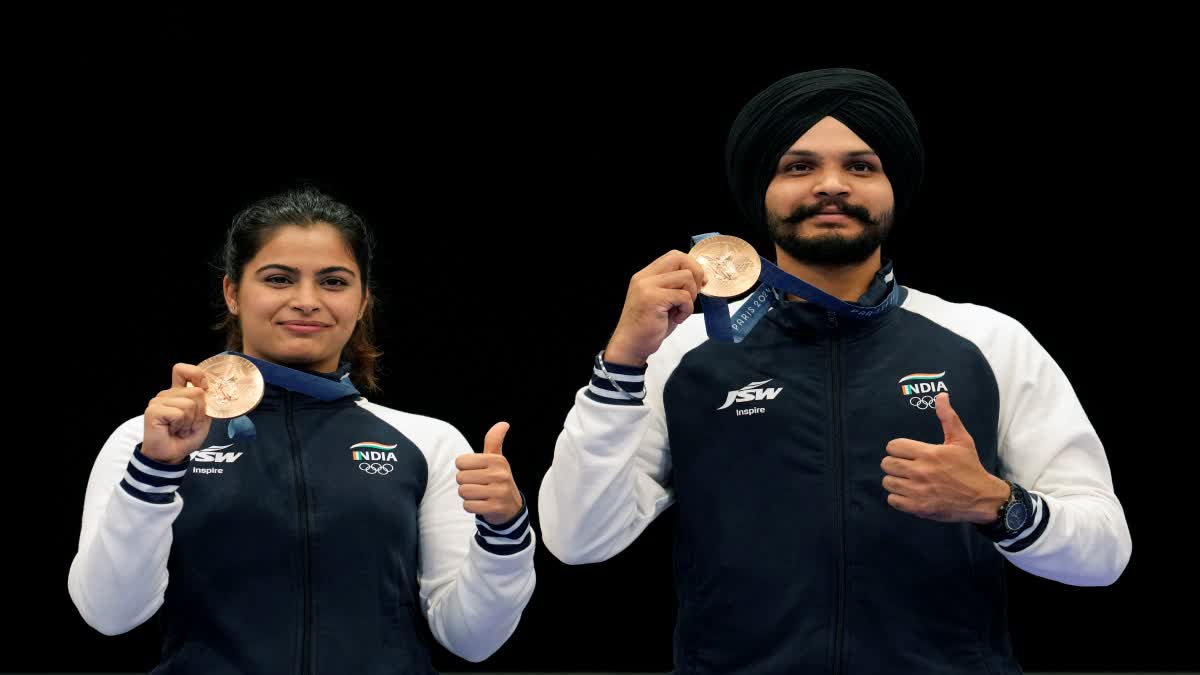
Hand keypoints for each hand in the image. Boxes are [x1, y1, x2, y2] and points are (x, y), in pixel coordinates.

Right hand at [141, 363, 211, 463]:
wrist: (172, 455)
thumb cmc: (186, 437)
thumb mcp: (203, 418)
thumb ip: (206, 402)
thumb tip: (207, 389)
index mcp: (178, 392)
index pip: (183, 370)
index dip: (197, 374)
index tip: (205, 387)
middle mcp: (167, 394)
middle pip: (196, 392)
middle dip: (199, 412)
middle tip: (188, 424)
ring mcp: (158, 401)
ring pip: (189, 404)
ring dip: (190, 421)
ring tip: (181, 428)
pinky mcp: (153, 410)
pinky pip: (179, 413)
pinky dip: (181, 425)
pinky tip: (173, 430)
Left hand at [455, 422, 523, 525]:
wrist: (511, 507)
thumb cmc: (498, 479)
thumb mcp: (496, 459)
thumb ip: (494, 441)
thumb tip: (504, 423)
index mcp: (497, 460)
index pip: (460, 462)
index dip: (464, 469)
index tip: (476, 472)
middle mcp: (500, 474)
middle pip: (460, 478)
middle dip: (465, 483)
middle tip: (479, 485)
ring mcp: (499, 492)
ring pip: (463, 492)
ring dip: (468, 496)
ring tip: (480, 495)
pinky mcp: (495, 507)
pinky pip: (468, 506)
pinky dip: (471, 506)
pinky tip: (482, 504)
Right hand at [604, 250, 706, 366]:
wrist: (631, 346)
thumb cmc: (648, 327)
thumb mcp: (662, 301)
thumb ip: (675, 286)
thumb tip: (701, 278)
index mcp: (647, 275)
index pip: (674, 255)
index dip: (691, 266)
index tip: (698, 284)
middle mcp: (645, 277)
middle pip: (681, 258)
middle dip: (696, 274)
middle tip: (693, 295)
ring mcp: (648, 286)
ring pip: (686, 277)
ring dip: (690, 296)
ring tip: (681, 310)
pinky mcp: (653, 298)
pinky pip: (684, 296)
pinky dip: (687, 309)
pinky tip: (677, 319)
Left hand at [881, 393, 1008, 522]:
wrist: (982, 498)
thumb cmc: (970, 468)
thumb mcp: (962, 440)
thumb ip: (948, 418)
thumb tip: (941, 396)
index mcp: (929, 453)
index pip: (893, 446)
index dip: (897, 449)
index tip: (905, 452)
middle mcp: (921, 471)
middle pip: (887, 464)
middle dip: (893, 463)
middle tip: (904, 466)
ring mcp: (918, 491)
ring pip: (888, 482)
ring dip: (894, 480)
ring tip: (906, 480)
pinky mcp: (918, 507)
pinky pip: (893, 500)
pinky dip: (898, 497)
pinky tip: (908, 493)